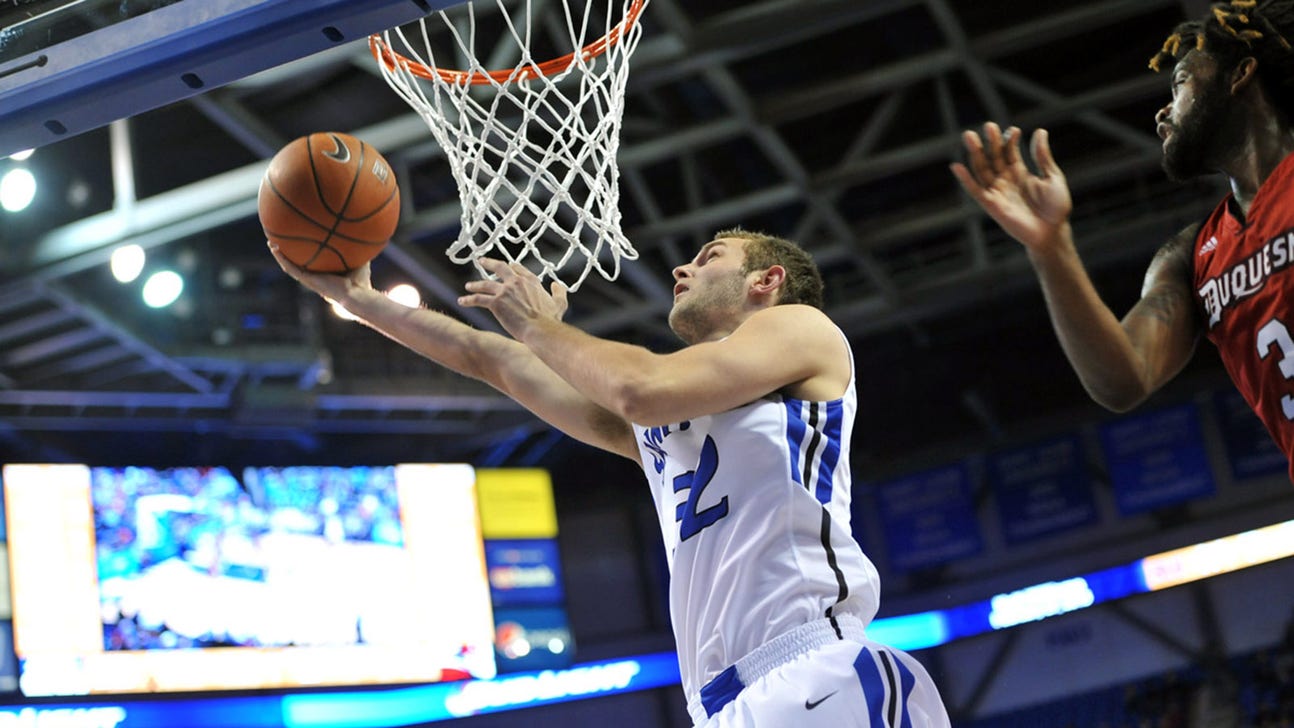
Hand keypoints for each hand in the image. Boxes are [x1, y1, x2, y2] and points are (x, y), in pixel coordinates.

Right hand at [267, 241, 372, 308]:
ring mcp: (309, 280)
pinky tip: (274, 248)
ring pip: (290, 266)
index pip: (312, 263)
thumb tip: (362, 231)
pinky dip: (282, 258)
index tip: (301, 243)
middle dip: (289, 254)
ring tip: (271, 243)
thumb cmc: (361, 281)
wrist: (357, 295)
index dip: (305, 254)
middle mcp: (314, 277)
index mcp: (324, 274)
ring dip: (280, 255)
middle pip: (298, 264)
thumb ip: (358, 248)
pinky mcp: (307, 280)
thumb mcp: (359, 259)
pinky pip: (291, 268)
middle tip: (281, 242)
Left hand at [458, 258, 568, 339]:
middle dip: (488, 263)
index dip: (512, 268)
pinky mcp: (495, 302)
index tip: (508, 266)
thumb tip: (557, 285)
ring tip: (468, 286)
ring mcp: (505, 291)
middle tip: (481, 260)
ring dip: (475, 285)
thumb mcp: (560, 303)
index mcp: (531, 281)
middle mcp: (516, 282)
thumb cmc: (551, 319)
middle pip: (499, 268)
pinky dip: (468, 299)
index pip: (518, 269)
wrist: (540, 329)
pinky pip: (478, 299)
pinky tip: (462, 301)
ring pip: (485, 284)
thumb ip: (559, 293)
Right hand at [950, 123, 1072, 251]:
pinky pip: (975, 190)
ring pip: (982, 169)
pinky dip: (965, 179)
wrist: (1053, 232)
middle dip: (989, 142)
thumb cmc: (1056, 207)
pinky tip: (957, 166)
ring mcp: (998, 192)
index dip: (1008, 140)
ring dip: (975, 153)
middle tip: (988, 126)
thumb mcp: (1053, 177)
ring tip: (969, 136)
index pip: (1008, 151)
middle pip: (993, 157)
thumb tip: (1040, 131)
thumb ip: (1043, 156)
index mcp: (1020, 173)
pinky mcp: (992, 205)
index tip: (1014, 130)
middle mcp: (1006, 180)